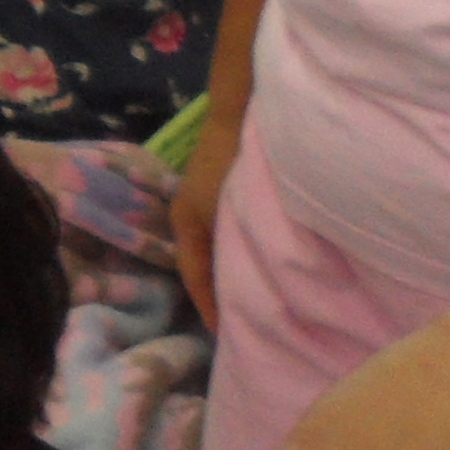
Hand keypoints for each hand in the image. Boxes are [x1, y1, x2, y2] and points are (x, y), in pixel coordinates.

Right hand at [174, 107, 240, 329]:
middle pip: (204, 266)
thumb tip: (250, 295)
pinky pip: (232, 233)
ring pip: (218, 250)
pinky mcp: (227, 193)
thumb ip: (233, 252)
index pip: (195, 279)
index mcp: (184, 225)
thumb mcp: (228, 214)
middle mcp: (191, 217)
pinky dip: (243, 252)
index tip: (226, 338)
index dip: (210, 310)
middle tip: (243, 326)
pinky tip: (264, 260)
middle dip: (221, 295)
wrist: (243, 110)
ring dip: (234, 272)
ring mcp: (208, 203)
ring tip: (256, 300)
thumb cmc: (232, 164)